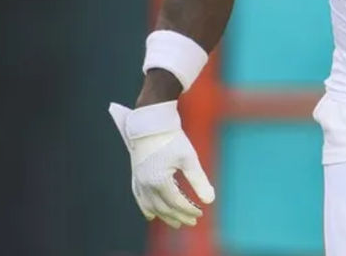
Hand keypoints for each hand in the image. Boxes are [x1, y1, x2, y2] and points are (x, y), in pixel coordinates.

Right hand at [109, 101, 214, 227]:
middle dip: (179, 216)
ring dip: (164, 216)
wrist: (151, 123)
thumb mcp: (189, 158)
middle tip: (192, 222)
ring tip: (176, 222)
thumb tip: (210, 200)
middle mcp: (146, 184)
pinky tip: (151, 215)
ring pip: (150, 206)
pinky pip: (139, 198)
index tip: (200, 213)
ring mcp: (138, 181)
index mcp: (159, 181)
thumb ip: (199, 180)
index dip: (189, 210)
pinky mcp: (136, 175)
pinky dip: (146, 208)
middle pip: (163, 208)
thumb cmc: (172, 138)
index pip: (176, 202)